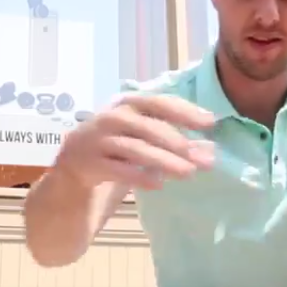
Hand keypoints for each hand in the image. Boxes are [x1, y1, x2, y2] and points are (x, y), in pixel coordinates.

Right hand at [56, 94, 216, 190]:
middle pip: (148, 126)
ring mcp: (98, 140)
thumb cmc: (119, 146)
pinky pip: (118, 170)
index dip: (185, 111)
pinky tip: (159, 184)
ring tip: (188, 173)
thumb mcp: (145, 138)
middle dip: (178, 142)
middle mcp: (112, 118)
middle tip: (203, 159)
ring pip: (135, 149)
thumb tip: (210, 150)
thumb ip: (175, 141)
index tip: (211, 122)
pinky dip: (139, 177)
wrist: (76, 165)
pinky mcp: (89, 163)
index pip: (159, 102)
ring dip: (164, 161)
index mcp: (129, 104)